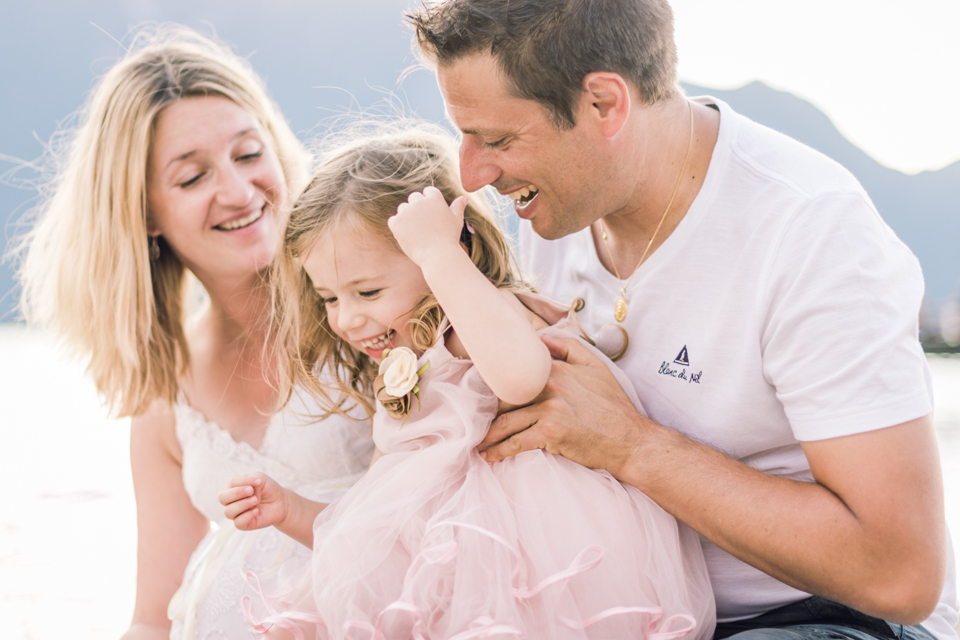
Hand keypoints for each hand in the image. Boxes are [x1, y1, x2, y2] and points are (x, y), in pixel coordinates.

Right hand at [219, 473, 288, 530]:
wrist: (281, 502)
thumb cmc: (268, 489)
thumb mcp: (260, 479)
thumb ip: (250, 480)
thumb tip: (247, 491)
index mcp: (234, 487)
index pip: (231, 482)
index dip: (243, 481)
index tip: (258, 482)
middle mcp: (232, 501)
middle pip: (222, 497)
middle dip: (237, 493)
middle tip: (251, 491)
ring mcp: (236, 513)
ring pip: (228, 511)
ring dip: (243, 504)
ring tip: (256, 501)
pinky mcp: (243, 524)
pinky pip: (238, 522)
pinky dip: (247, 516)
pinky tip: (257, 511)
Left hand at [389, 186, 467, 266]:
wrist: (438, 255)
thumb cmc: (449, 238)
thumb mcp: (457, 221)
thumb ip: (458, 207)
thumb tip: (463, 198)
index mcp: (434, 198)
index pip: (428, 191)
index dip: (429, 203)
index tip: (432, 215)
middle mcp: (419, 201)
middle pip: (414, 198)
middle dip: (417, 208)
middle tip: (424, 225)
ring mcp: (406, 211)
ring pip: (403, 208)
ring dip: (407, 217)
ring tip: (418, 232)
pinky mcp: (396, 222)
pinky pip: (393, 220)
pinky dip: (398, 227)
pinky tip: (409, 236)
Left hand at [479, 335, 648, 478]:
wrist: (629, 439)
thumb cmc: (614, 405)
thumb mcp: (596, 367)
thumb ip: (569, 348)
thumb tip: (542, 338)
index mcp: (557, 369)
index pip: (517, 373)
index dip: (498, 383)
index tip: (483, 393)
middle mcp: (550, 386)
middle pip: (507, 396)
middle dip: (490, 411)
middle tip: (476, 421)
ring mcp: (549, 409)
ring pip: (506, 420)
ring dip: (489, 434)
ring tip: (479, 442)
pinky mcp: (550, 433)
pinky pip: (516, 442)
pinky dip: (499, 450)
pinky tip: (489, 456)